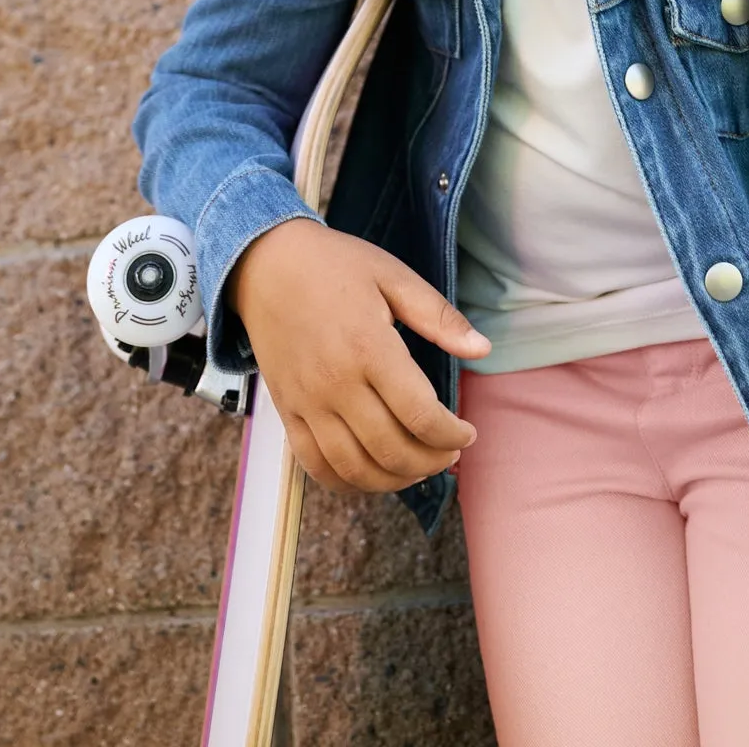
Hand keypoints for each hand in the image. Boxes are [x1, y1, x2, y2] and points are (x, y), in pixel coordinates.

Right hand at [225, 217, 491, 493]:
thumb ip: (439, 317)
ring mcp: (307, 403)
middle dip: (431, 461)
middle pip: (391, 449)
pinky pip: (316, 466)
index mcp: (369, 348)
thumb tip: (483, 349)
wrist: (265, 265)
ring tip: (420, 468)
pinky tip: (374, 475)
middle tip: (450, 453)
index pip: (420, 415)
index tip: (468, 433)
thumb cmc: (335, 265)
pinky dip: (349, 483)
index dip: (451, 435)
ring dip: (395, 480)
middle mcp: (336, 384)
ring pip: (355, 468)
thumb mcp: (394, 276)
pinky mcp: (287, 412)